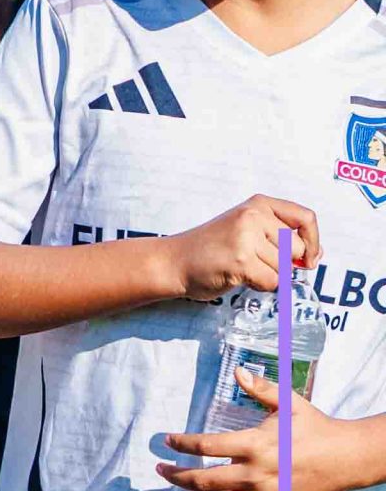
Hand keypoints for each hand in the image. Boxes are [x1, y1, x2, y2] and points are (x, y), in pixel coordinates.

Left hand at [157, 370, 353, 490]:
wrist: (347, 458)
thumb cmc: (315, 428)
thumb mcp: (289, 403)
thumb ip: (261, 389)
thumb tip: (239, 372)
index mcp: (254, 446)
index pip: (207, 445)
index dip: (183, 443)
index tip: (166, 441)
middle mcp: (255, 475)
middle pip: (205, 480)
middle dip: (177, 475)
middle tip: (158, 470)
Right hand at [160, 195, 318, 302]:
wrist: (174, 261)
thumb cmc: (212, 248)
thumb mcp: (247, 229)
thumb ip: (280, 236)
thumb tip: (315, 256)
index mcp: (258, 204)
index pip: (306, 218)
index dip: (313, 241)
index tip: (308, 256)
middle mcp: (253, 216)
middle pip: (296, 248)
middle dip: (283, 263)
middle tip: (255, 261)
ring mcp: (246, 238)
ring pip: (285, 268)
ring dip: (268, 275)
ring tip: (242, 267)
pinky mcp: (241, 261)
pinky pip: (272, 282)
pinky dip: (260, 286)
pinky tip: (239, 276)